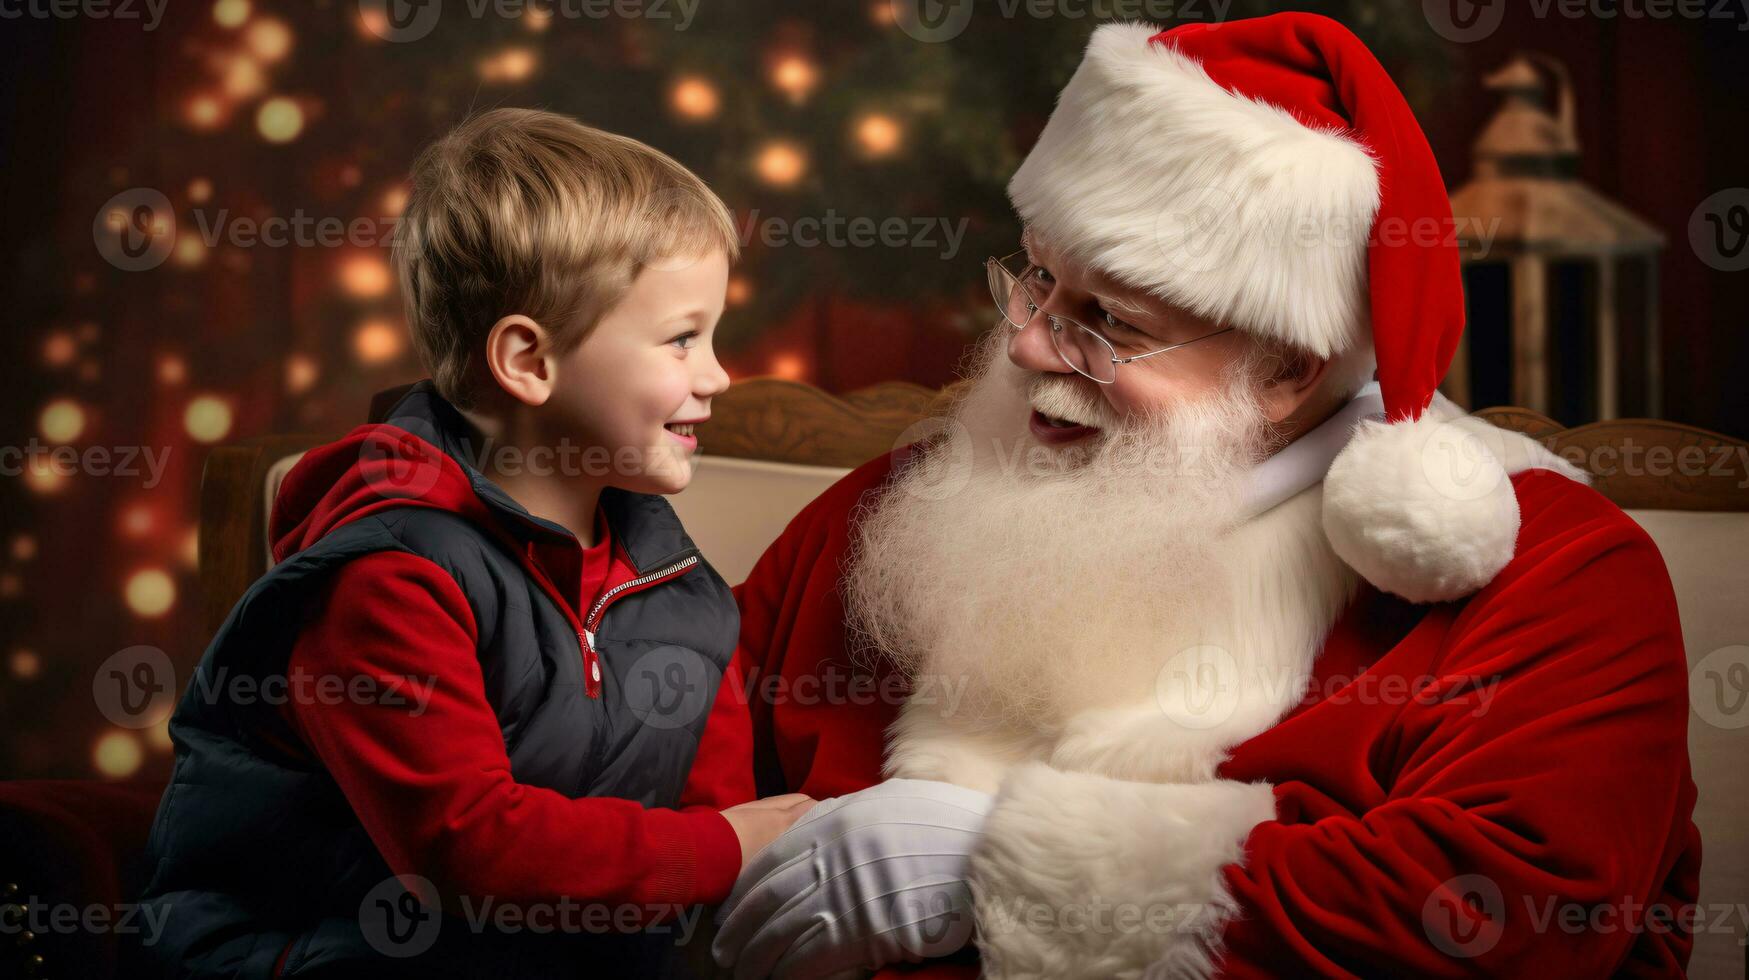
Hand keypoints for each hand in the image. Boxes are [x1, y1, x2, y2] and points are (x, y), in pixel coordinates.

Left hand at [711, 778, 993, 979]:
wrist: (976, 846)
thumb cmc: (939, 822)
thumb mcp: (887, 803)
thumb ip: (850, 816)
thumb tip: (824, 820)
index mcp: (832, 825)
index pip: (770, 862)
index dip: (746, 890)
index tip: (731, 909)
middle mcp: (828, 858)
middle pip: (768, 900)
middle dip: (742, 930)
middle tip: (726, 951)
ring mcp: (842, 894)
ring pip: (783, 932)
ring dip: (759, 957)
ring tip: (746, 972)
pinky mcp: (860, 931)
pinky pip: (812, 957)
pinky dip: (791, 971)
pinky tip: (779, 979)